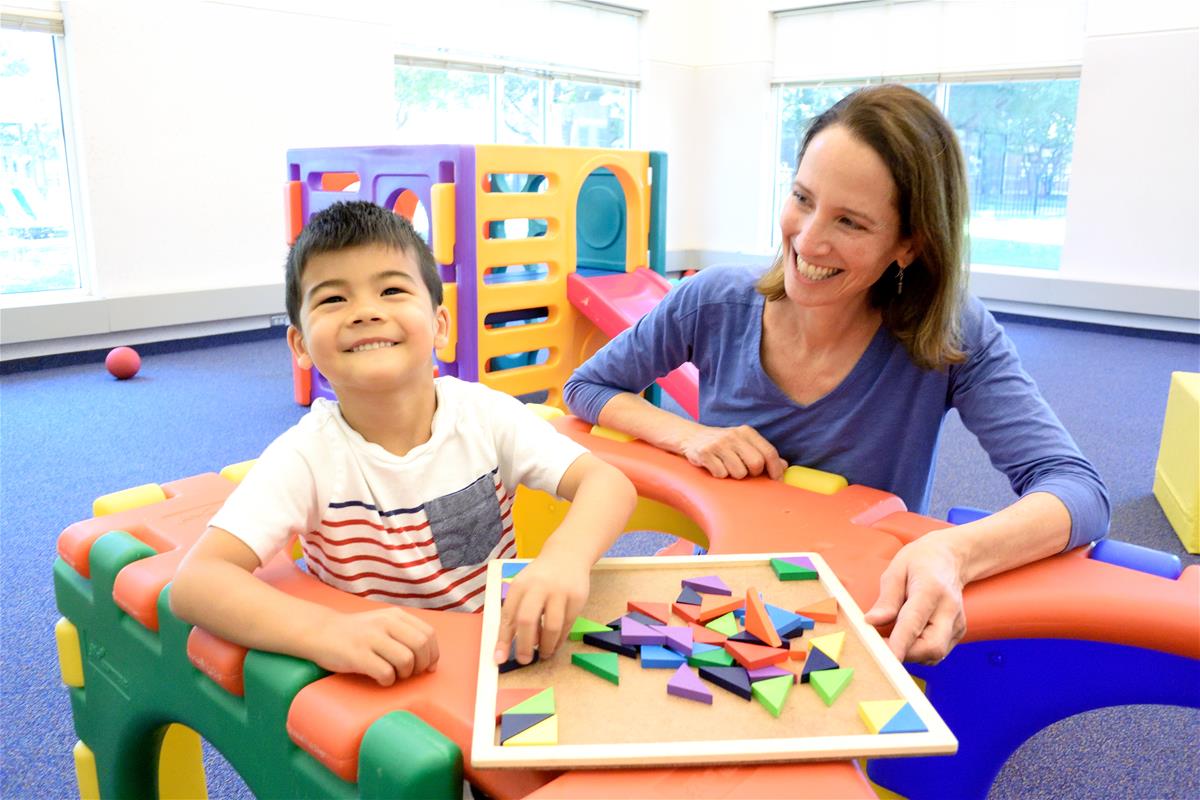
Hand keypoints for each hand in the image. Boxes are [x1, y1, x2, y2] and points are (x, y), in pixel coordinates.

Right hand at [307, 607, 438, 685]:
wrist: (321, 632)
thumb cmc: (356, 633)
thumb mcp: (383, 623)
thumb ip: (405, 634)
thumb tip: (430, 661)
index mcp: (395, 615)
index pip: (428, 634)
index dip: (433, 654)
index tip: (427, 667)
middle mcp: (385, 623)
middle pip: (420, 646)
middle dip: (421, 665)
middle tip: (410, 673)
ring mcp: (371, 638)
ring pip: (406, 660)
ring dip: (404, 674)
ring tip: (394, 675)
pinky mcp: (357, 655)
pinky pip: (385, 672)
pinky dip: (388, 681)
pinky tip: (380, 679)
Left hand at [494, 555, 590, 666]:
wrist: (568, 555)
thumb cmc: (541, 577)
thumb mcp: (524, 587)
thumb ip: (517, 612)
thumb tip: (512, 645)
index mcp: (520, 585)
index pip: (508, 616)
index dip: (502, 639)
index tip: (499, 658)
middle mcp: (538, 587)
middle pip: (527, 620)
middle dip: (524, 645)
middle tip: (524, 660)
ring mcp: (559, 592)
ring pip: (551, 626)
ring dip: (546, 645)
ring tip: (543, 654)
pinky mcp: (577, 598)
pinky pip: (567, 625)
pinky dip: (560, 639)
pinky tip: (555, 643)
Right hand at [680, 423, 786, 479]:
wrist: (689, 436)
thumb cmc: (722, 444)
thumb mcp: (743, 443)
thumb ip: (763, 452)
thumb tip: (784, 465)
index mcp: (746, 432)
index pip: (769, 452)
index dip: (775, 469)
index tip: (776, 480)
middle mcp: (733, 436)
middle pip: (756, 464)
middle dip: (753, 474)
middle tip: (746, 472)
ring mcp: (718, 444)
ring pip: (739, 473)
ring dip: (735, 476)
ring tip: (727, 468)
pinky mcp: (704, 453)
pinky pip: (721, 474)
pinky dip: (720, 475)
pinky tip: (715, 467)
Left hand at [864, 533, 966, 664]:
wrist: (949, 558)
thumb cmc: (920, 562)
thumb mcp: (896, 570)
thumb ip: (886, 599)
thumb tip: (871, 622)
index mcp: (931, 589)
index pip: (914, 622)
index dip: (899, 643)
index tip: (884, 657)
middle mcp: (949, 609)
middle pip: (932, 647)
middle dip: (905, 654)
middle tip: (881, 645)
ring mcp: (957, 623)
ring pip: (935, 654)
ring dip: (911, 654)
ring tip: (894, 635)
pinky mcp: (958, 632)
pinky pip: (937, 653)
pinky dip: (919, 651)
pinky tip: (910, 635)